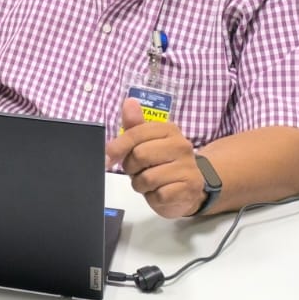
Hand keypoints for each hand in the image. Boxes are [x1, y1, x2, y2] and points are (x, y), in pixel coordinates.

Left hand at [104, 98, 205, 219]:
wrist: (189, 186)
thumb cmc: (161, 162)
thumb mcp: (146, 142)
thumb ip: (134, 125)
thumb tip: (129, 102)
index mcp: (169, 130)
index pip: (135, 134)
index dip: (118, 147)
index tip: (109, 157)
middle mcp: (182, 145)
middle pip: (139, 155)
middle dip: (131, 168)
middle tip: (137, 170)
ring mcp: (188, 168)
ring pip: (147, 178)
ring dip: (141, 185)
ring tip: (149, 183)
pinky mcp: (189, 189)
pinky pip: (159, 195)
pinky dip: (153, 197)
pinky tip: (160, 193)